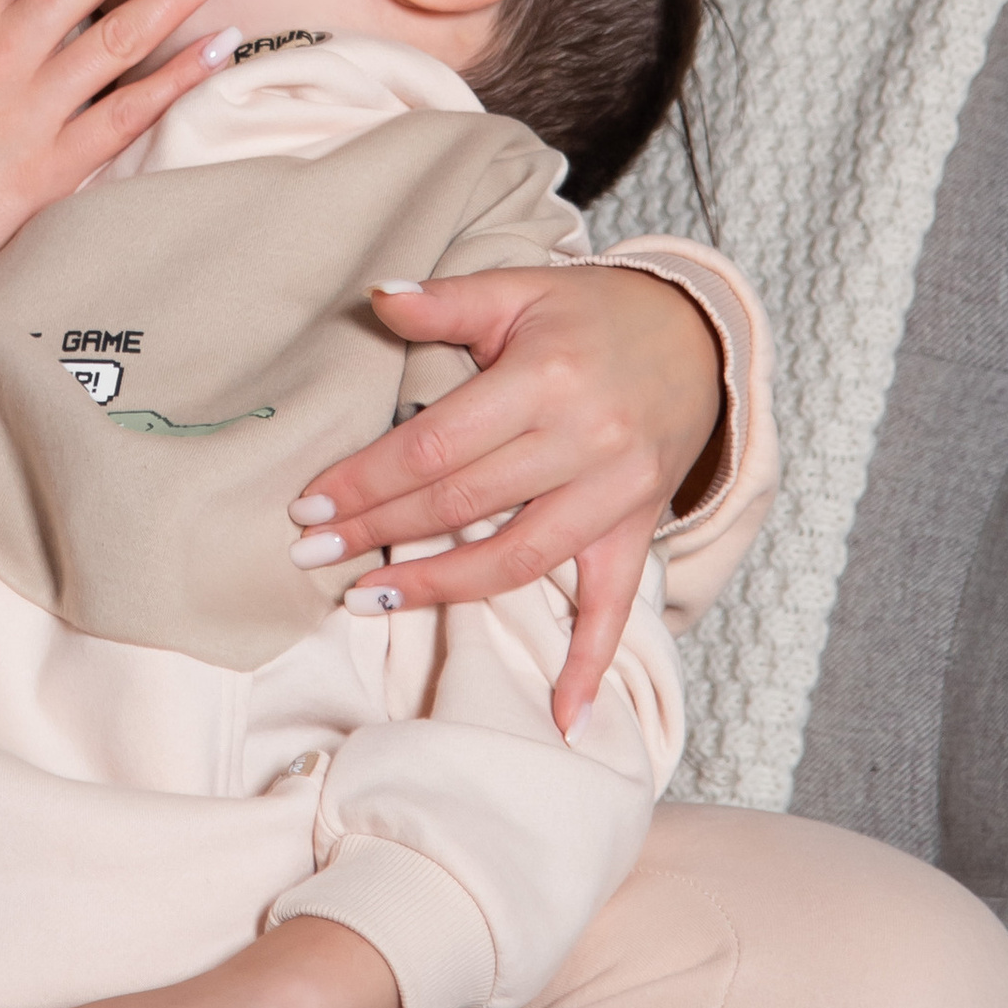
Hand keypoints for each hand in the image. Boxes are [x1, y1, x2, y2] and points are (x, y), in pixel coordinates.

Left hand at [287, 265, 723, 727]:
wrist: (696, 336)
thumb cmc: (592, 313)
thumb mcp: (520, 289)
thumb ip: (446, 300)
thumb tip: (376, 297)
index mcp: (546, 380)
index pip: (435, 445)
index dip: (367, 481)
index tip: (311, 509)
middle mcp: (584, 442)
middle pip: (462, 503)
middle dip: (380, 533)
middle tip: (314, 555)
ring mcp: (616, 494)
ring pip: (518, 558)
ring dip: (441, 588)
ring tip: (371, 601)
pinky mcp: (639, 530)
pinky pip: (615, 606)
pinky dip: (591, 664)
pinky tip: (563, 718)